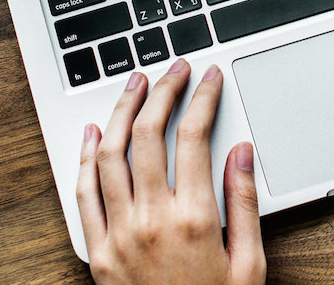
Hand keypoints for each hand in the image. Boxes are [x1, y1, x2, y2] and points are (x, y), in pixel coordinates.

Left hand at [77, 59, 265, 284]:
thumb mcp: (249, 263)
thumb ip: (243, 202)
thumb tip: (241, 150)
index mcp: (194, 220)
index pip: (194, 138)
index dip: (202, 99)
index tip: (209, 78)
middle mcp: (151, 221)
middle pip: (149, 135)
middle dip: (162, 92)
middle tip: (172, 70)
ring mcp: (118, 235)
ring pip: (111, 156)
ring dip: (122, 112)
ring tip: (135, 85)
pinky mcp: (96, 253)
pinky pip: (84, 195)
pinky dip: (86, 157)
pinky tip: (96, 132)